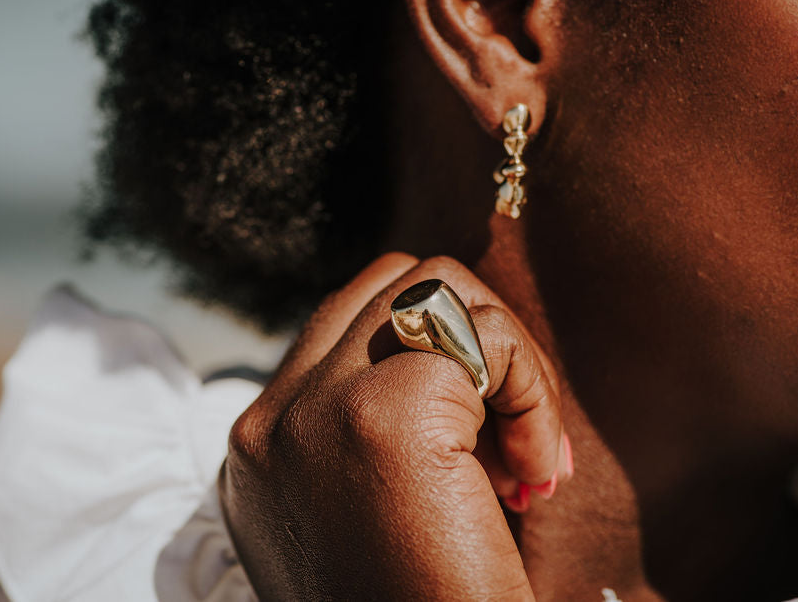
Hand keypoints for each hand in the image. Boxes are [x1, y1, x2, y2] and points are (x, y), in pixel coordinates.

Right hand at [219, 254, 571, 599]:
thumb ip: (369, 427)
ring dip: (504, 360)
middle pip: (390, 282)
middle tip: (511, 438)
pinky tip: (534, 475)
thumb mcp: (369, 515)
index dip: (439, 357)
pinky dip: (531, 389)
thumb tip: (440, 337)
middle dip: (474, 337)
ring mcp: (312, 413)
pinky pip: (481, 335)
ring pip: (433, 286)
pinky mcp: (382, 415)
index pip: (349, 321)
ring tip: (523, 459)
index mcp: (262, 449)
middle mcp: (267, 425)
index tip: (485, 447)